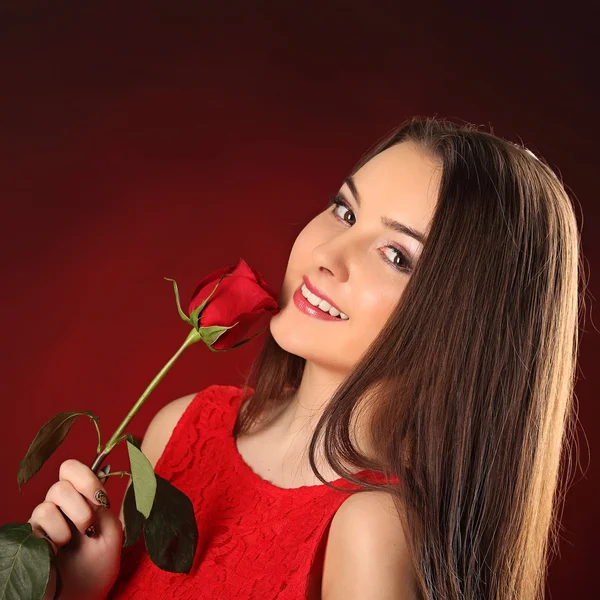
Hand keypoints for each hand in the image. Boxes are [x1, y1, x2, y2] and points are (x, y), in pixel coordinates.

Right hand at [28, 459, 122, 599]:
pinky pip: (41, 516)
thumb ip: (103, 503)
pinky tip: (59, 547)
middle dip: (82, 503)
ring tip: (74, 539)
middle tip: (88, 526)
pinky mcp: (29, 536)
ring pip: (51, 498)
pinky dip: (57, 531)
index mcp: (79, 499)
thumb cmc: (99, 564)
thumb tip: (102, 473)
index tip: (100, 499)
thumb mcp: (111, 529)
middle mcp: (58, 507)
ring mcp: (42, 521)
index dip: (86, 477)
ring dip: (72, 517)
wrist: (83, 595)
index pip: (71, 468)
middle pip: (62, 482)